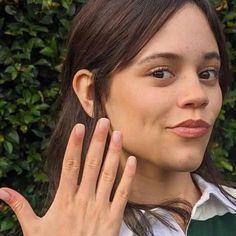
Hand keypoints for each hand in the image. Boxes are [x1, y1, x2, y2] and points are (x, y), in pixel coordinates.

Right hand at [0, 118, 136, 235]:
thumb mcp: (33, 229)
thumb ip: (19, 208)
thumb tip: (1, 191)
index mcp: (64, 200)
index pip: (70, 166)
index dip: (74, 146)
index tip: (79, 128)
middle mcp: (84, 200)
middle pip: (92, 164)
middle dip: (98, 141)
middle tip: (104, 122)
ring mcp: (100, 207)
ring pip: (108, 175)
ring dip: (114, 153)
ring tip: (118, 134)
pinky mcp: (114, 217)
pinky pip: (122, 193)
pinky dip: (128, 177)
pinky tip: (132, 161)